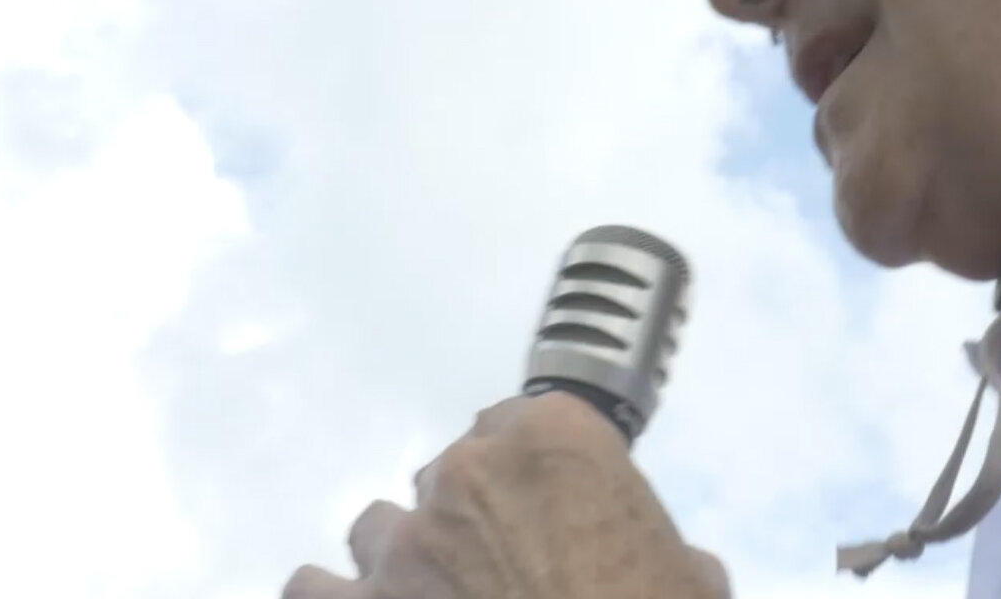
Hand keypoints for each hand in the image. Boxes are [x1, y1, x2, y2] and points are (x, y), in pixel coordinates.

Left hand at [282, 392, 728, 598]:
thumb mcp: (688, 576)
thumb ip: (657, 547)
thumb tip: (666, 565)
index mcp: (555, 440)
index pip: (520, 419)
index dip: (532, 471)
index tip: (548, 510)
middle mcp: (468, 472)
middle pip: (453, 470)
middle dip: (473, 514)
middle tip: (505, 570)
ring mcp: (405, 543)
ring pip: (380, 525)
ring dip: (405, 556)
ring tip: (433, 597)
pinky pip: (312, 586)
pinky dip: (335, 598)